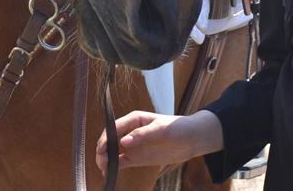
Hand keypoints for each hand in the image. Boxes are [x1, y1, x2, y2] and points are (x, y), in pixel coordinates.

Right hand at [95, 110, 221, 172]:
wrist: (191, 139)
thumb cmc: (178, 128)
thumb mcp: (161, 129)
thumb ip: (142, 135)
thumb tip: (123, 142)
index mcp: (134, 119)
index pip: (114, 127)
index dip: (105, 138)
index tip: (101, 148)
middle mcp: (130, 131)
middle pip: (110, 140)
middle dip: (103, 149)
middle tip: (101, 162)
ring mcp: (133, 145)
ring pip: (113, 152)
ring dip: (106, 159)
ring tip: (103, 168)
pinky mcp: (137, 157)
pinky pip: (121, 162)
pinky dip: (114, 166)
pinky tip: (108, 172)